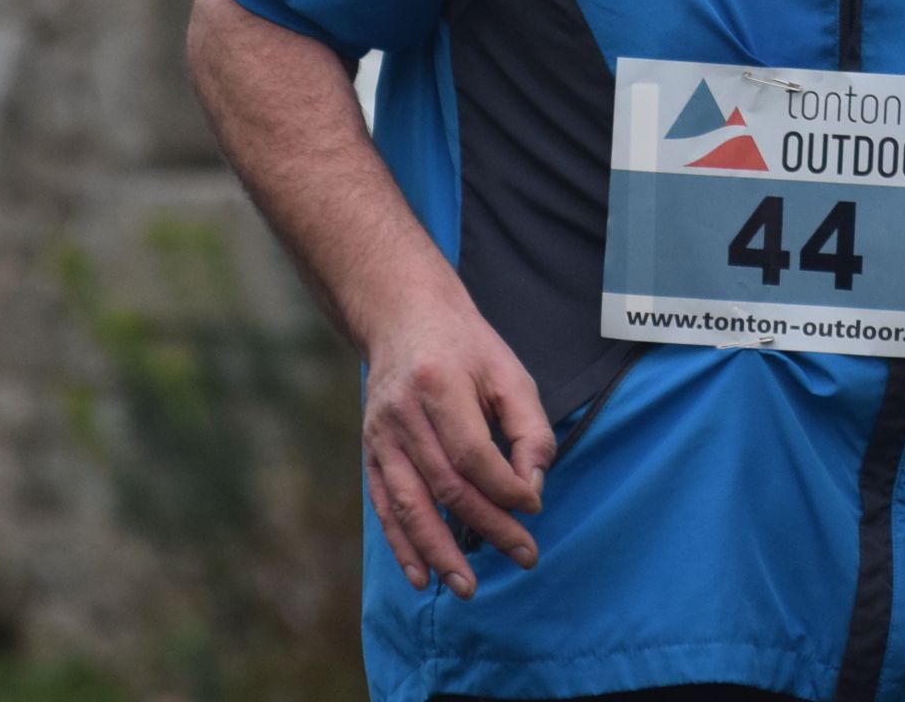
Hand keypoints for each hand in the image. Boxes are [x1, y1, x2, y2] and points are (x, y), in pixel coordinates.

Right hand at [359, 286, 554, 598]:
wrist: (404, 318)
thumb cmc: (467, 348)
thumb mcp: (509, 373)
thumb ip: (529, 430)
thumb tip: (532, 489)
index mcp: (439, 386)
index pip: (472, 454)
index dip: (505, 489)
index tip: (534, 508)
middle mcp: (402, 414)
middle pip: (445, 485)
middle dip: (486, 528)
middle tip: (523, 556)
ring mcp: (380, 436)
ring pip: (409, 504)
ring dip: (439, 551)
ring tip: (467, 587)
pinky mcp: (370, 453)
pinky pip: (383, 507)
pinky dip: (402, 545)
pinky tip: (422, 576)